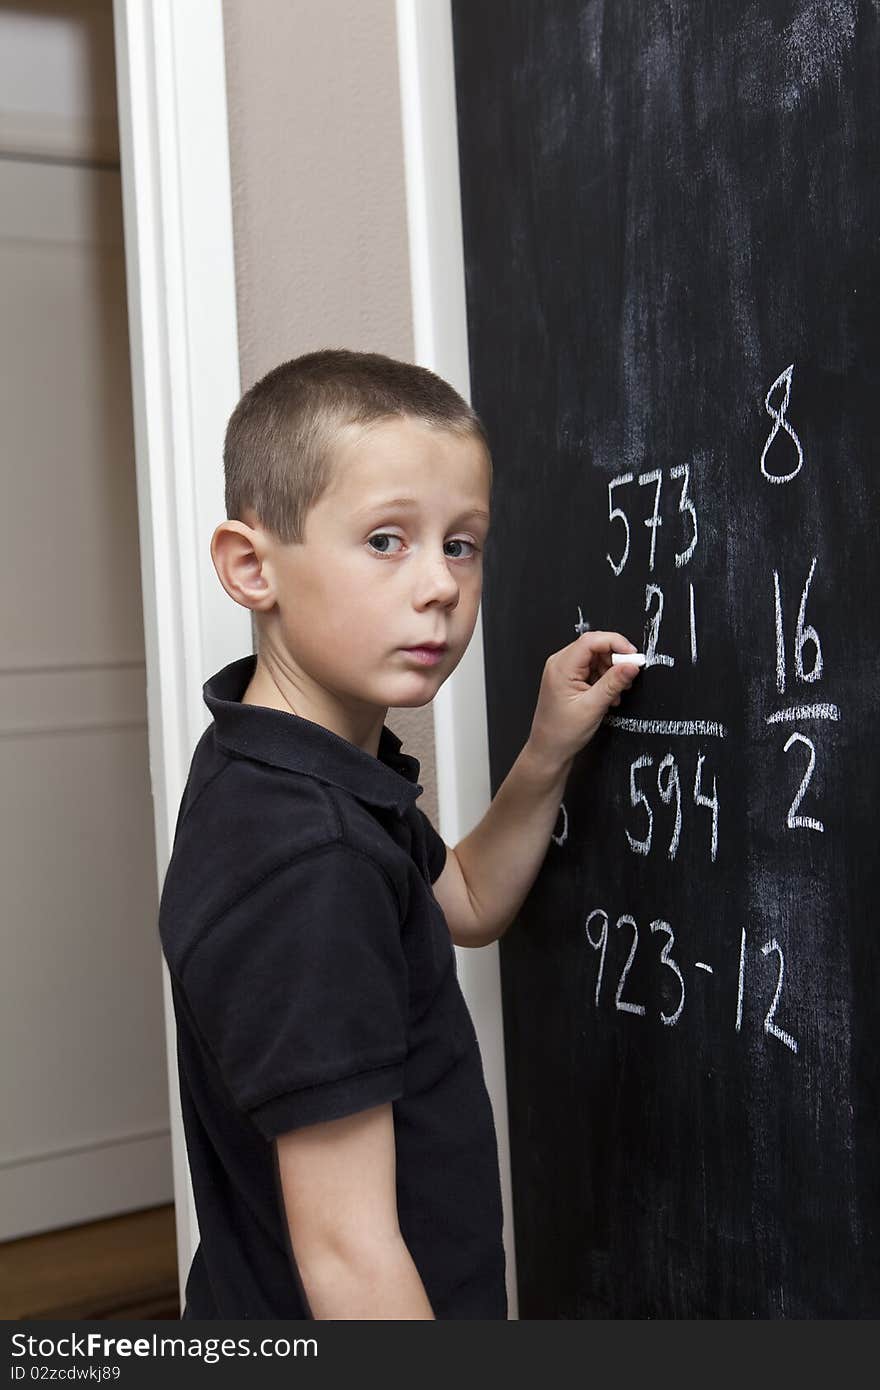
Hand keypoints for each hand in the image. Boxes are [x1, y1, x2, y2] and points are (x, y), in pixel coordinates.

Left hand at [526, 631, 641, 773]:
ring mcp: (563, 671)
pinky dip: (604, 679)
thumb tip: (632, 665)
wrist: (549, 750)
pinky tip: (608, 696)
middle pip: (594, 647)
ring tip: (616, 694)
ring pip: (595, 658)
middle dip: (615, 660)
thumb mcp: (593, 706)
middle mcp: (560, 664)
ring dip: (611, 672)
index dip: (616, 643)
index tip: (633, 656)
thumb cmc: (562, 732)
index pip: (592, 640)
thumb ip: (614, 683)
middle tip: (628, 676)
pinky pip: (591, 670)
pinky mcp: (569, 680)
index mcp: (561, 667)